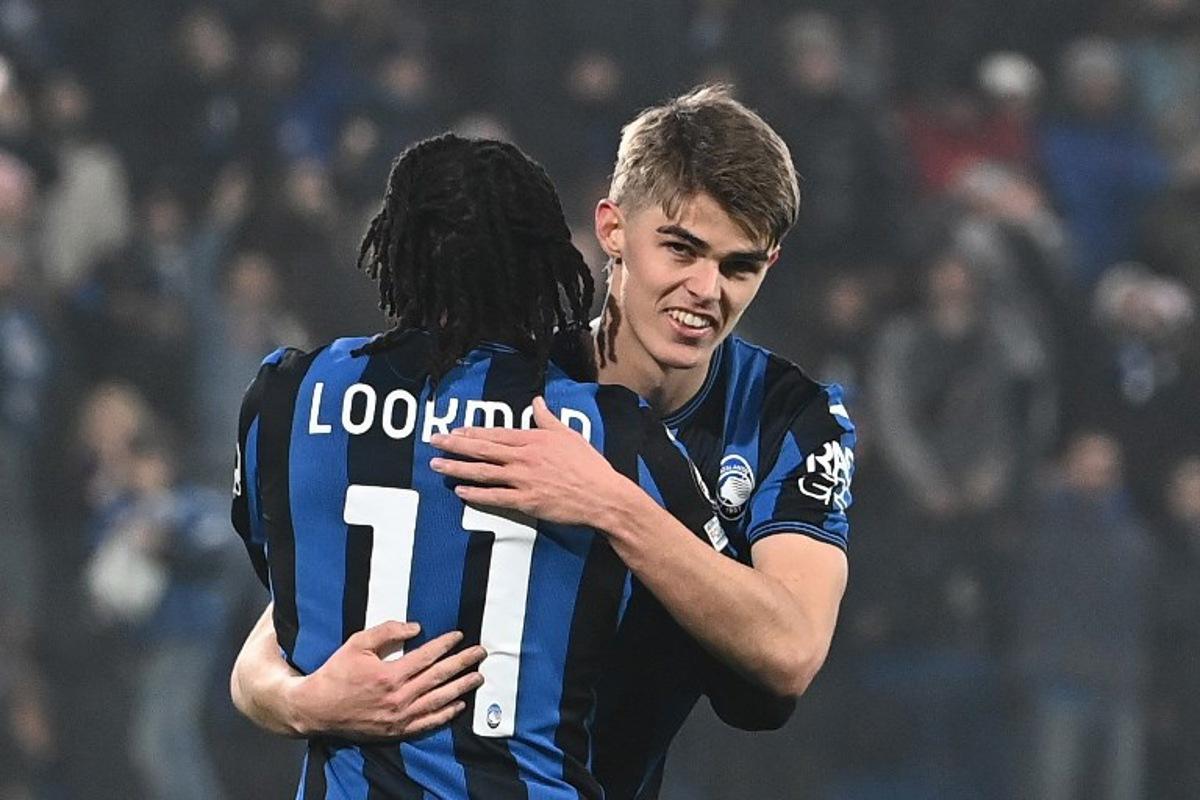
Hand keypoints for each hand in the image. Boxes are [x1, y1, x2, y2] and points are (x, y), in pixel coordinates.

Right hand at [287, 622, 485, 739]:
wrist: (317, 709)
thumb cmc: (336, 673)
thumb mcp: (356, 644)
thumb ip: (386, 632)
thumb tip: (415, 627)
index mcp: (390, 674)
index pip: (427, 656)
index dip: (445, 645)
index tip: (459, 636)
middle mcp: (398, 697)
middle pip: (438, 677)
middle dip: (462, 663)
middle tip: (480, 654)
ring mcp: (399, 716)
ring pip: (438, 700)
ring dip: (461, 688)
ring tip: (478, 677)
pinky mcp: (396, 730)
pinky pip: (427, 722)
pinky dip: (445, 714)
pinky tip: (459, 705)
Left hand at [428, 397, 631, 525]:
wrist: (602, 495)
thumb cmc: (589, 465)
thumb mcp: (569, 435)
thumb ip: (548, 419)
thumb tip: (537, 401)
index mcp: (533, 439)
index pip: (496, 433)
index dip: (472, 431)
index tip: (454, 430)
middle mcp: (524, 457)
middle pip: (482, 449)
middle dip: (454, 444)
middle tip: (433, 440)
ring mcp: (523, 480)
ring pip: (483, 472)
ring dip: (457, 468)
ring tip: (436, 465)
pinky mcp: (526, 502)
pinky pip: (495, 497)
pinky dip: (476, 495)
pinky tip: (460, 492)